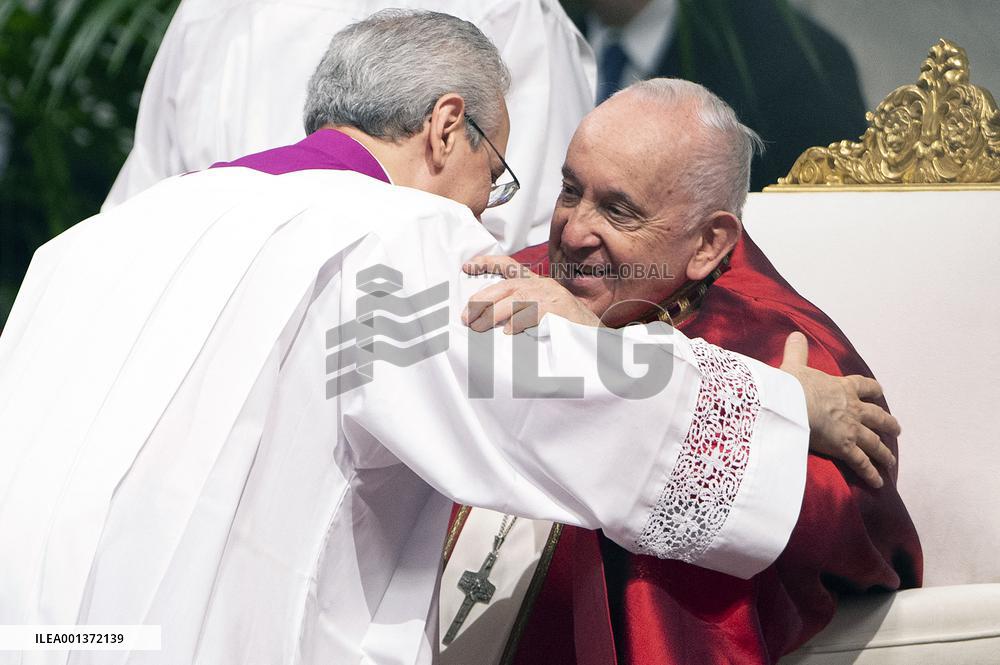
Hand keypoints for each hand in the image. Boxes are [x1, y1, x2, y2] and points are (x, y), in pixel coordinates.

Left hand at [462, 255, 600, 333]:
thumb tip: (491, 321)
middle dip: (482, 300)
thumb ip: (521, 311)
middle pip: (506, 286)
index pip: (510, 266)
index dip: (487, 263)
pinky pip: (533, 313)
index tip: (466, 266)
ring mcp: (552, 296)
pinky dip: (518, 322)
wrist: (598, 339)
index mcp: (537, 284)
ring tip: (478, 327)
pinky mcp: (559, 309)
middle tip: (466, 317)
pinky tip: (508, 332)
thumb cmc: (567, 330)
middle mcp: (543, 285)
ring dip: (493, 314)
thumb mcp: (543, 314)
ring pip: (516, 299)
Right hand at [780, 332, 899, 488]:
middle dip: (888, 423)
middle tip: (896, 429)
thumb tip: (795, 334)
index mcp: (842, 388)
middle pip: (877, 416)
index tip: (879, 392)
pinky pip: (862, 464)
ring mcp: (852, 429)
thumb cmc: (792, 386)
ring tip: (891, 459)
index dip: (873, 390)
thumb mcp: (794, 365)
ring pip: (875, 442)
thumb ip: (797, 351)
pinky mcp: (846, 448)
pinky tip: (879, 482)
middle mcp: (853, 409)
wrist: (792, 405)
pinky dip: (871, 474)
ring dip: (884, 451)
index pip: (864, 386)